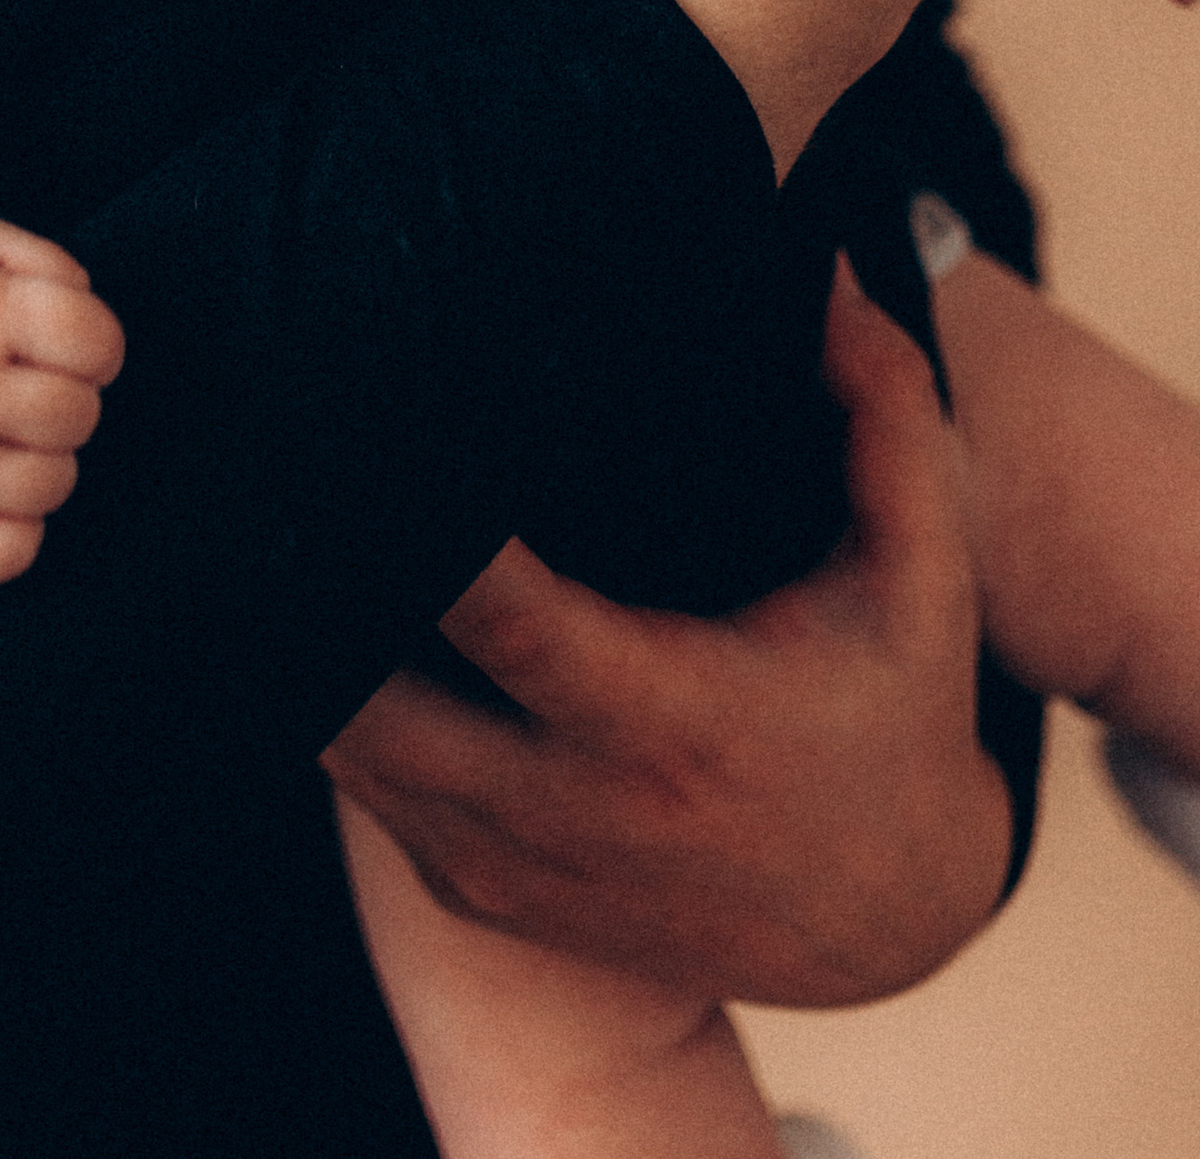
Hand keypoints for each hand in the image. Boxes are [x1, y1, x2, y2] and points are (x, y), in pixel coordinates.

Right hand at [0, 214, 124, 589]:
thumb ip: (48, 264)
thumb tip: (94, 331)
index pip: (99, 344)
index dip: (91, 346)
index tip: (55, 349)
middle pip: (81, 416)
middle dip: (56, 400)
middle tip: (2, 389)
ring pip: (55, 484)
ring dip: (31, 462)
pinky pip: (16, 553)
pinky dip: (6, 530)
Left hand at [323, 257, 1009, 1008]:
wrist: (880, 923)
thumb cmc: (890, 713)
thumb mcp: (919, 572)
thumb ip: (888, 416)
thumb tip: (834, 276)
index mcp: (668, 720)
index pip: (513, 627)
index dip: (434, 546)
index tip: (373, 436)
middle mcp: (569, 808)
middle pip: (371, 709)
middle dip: (306, 598)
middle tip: (279, 458)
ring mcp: (507, 865)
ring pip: (343, 755)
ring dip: (305, 647)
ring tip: (287, 512)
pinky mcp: (475, 889)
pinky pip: (363, 793)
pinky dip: (334, 709)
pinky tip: (328, 610)